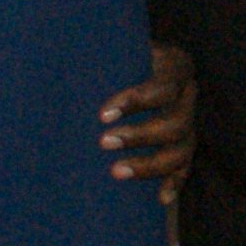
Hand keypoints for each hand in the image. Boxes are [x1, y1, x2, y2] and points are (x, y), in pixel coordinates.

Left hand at [99, 40, 193, 189]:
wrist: (129, 60)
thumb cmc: (113, 53)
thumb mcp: (112, 45)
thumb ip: (96, 53)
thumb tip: (55, 67)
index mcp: (174, 64)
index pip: (164, 85)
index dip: (136, 101)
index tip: (102, 115)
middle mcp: (188, 94)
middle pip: (177, 122)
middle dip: (140, 136)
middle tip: (103, 143)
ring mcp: (190, 121)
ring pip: (183, 149)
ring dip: (150, 164)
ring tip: (116, 172)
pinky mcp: (184, 144)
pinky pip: (185, 167)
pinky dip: (174, 182)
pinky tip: (160, 199)